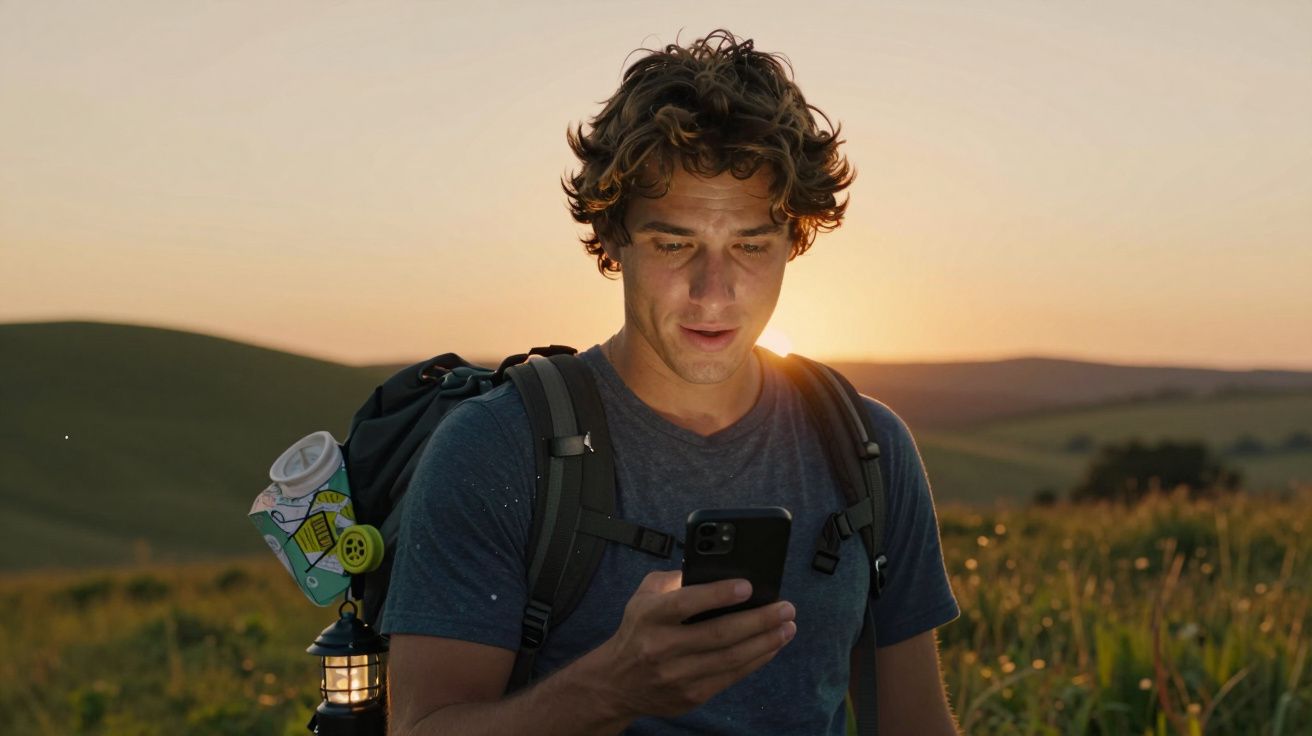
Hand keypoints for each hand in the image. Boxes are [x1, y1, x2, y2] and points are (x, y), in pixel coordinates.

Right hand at [583, 570, 796, 719]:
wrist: (616, 683)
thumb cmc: (638, 630)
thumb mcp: (643, 596)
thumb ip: (674, 579)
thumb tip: (714, 570)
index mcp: (650, 616)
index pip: (686, 603)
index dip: (718, 594)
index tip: (748, 586)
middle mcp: (662, 646)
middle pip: (719, 634)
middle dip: (759, 620)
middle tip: (786, 607)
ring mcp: (677, 675)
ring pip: (731, 658)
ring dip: (766, 641)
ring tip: (787, 626)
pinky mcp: (691, 695)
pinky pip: (731, 676)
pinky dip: (756, 660)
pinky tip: (771, 646)